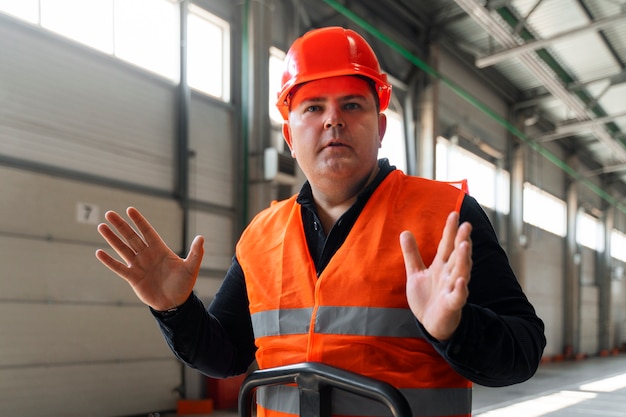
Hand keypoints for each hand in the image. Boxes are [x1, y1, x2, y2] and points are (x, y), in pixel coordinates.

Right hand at [95, 207, 203, 310]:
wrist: (174, 303)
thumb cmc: (184, 284)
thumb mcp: (191, 268)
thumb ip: (196, 252)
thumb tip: (201, 237)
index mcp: (160, 250)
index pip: (147, 232)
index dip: (139, 221)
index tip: (130, 209)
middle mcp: (147, 255)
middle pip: (131, 237)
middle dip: (121, 226)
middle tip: (109, 214)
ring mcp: (138, 265)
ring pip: (122, 249)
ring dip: (112, 239)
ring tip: (101, 227)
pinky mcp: (133, 278)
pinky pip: (119, 268)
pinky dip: (109, 261)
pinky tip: (99, 252)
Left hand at [400, 211, 471, 340]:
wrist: (431, 323)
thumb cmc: (427, 296)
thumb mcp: (415, 273)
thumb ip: (411, 254)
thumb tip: (405, 231)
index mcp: (441, 266)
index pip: (446, 245)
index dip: (450, 230)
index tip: (455, 214)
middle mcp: (449, 274)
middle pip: (456, 255)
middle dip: (461, 241)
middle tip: (466, 226)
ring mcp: (452, 289)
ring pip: (460, 272)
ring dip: (463, 260)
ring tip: (465, 245)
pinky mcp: (452, 305)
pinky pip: (458, 297)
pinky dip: (460, 290)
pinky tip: (461, 282)